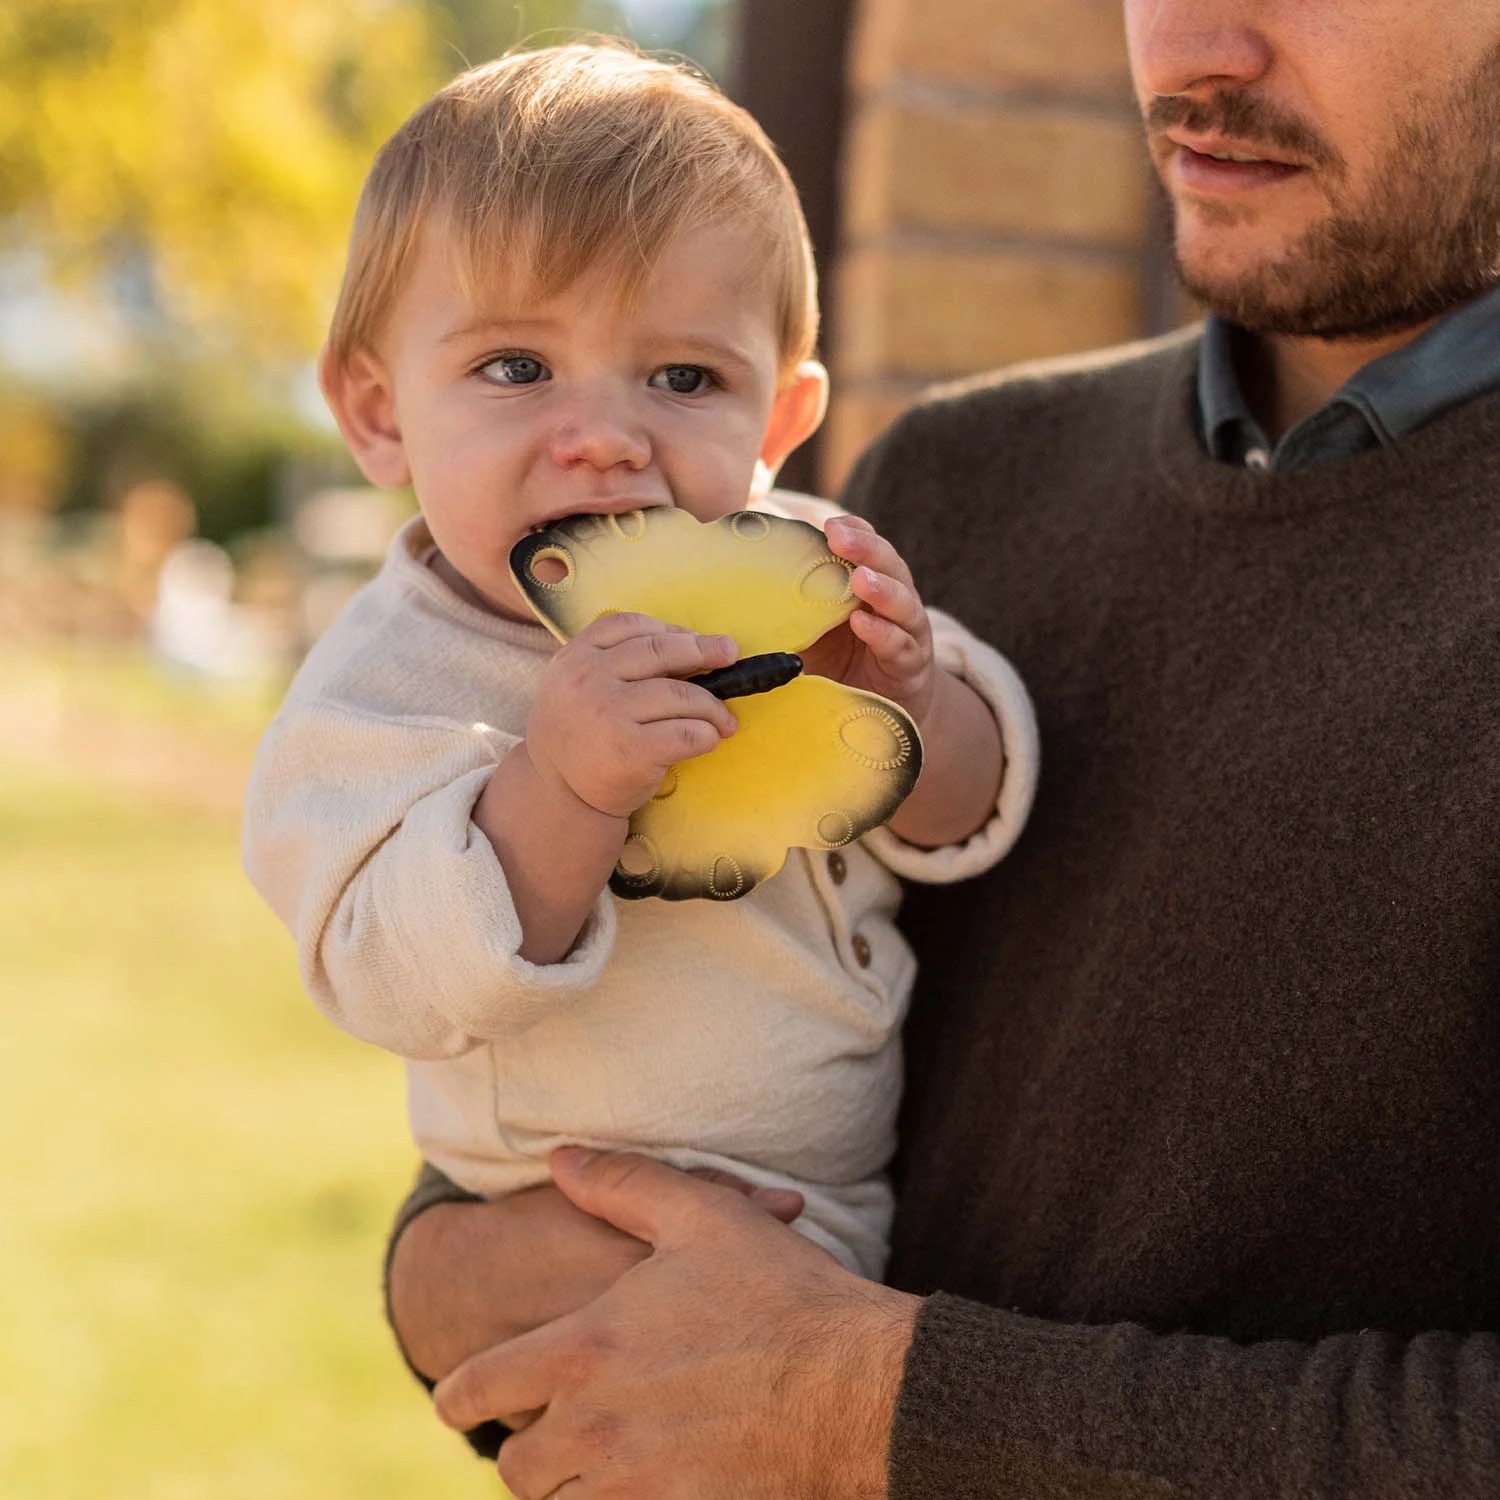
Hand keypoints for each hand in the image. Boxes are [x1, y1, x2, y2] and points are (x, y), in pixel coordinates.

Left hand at [433, 1149, 918, 1499]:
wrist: (863, 1388)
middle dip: (530, 1447)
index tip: (465, 1394)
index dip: (461, 1391)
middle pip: (517, 1468)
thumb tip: (562, 1158)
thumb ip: (621, 1183)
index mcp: (585, 1350)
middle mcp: (596, 1431)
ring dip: (574, 1487)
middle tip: (558, 1428)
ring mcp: (637, 1489)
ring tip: (608, 1458)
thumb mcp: (703, 1215)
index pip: (475, 1388)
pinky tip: (655, 1480)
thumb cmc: (784, 1294)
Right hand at [526, 613, 739, 817]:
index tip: (696, 639)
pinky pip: (686, 733)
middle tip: (730, 654)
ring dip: (713, 706)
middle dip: (704, 650)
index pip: (629, 625)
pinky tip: (709, 740)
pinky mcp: (630, 750)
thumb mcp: (578, 686)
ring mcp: (608, 714)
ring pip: (681, 694)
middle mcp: (587, 681)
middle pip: (660, 651)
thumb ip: (615, 661)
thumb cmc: (582, 735)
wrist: (559, 794)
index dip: (670, 628)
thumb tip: (692, 645)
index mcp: (575, 658)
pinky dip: (707, 734)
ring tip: (724, 720)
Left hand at [799, 514, 936, 727]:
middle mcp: (895, 602)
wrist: (880, 715)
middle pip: (889, 565)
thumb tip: (734, 595)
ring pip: (902, 602)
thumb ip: (788, 612)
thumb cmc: (840, 666)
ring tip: (860, 577)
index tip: (830, 524)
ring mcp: (908, 632)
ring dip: (881, 588)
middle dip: (865, 548)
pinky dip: (882, 634)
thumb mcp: (811, 633)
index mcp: (872, 586)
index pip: (868, 548)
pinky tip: (863, 623)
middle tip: (838, 536)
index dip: (854, 531)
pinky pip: (899, 645)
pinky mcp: (911, 665)